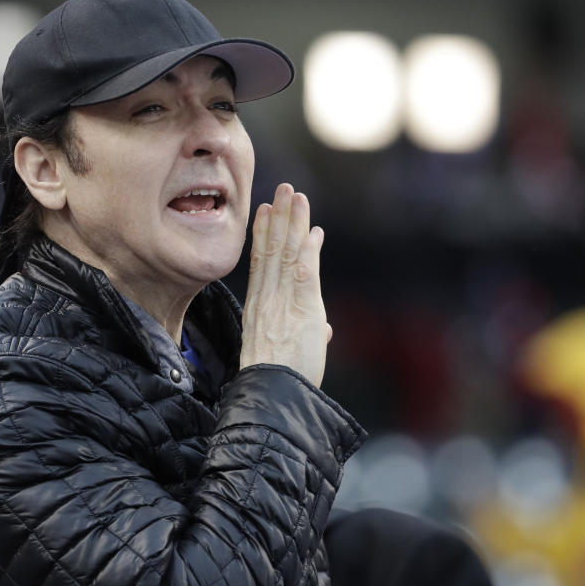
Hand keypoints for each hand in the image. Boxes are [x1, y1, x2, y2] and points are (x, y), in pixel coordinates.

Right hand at [241, 182, 329, 386]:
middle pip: (272, 250)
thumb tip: (324, 330)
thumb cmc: (280, 381)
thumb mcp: (292, 353)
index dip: (264, 235)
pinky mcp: (300, 310)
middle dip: (278, 218)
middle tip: (284, 190)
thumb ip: (309, 334)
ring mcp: (281, 303)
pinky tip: (312, 232)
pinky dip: (307, 251)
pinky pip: (303, 274)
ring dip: (292, 223)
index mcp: (259, 309)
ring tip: (295, 196)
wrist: (272, 395)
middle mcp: (267, 300)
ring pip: (285, 254)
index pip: (261, 264)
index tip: (266, 211)